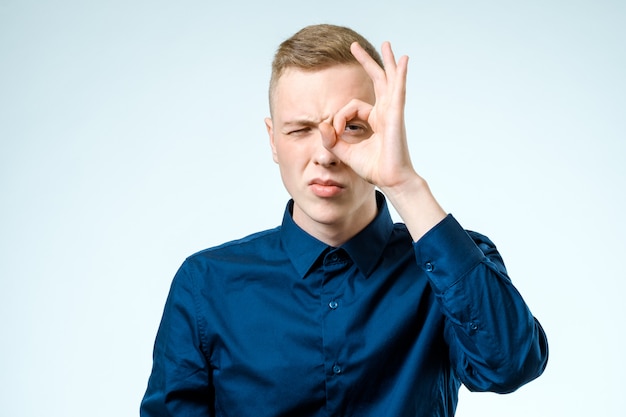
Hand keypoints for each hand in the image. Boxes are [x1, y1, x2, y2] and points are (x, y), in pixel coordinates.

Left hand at [321, 41, 445, 239]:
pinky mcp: (395, 115)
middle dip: (366, 62)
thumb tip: (321, 125)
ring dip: (386, 61)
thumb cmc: (374, 168)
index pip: (351, 108)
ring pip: (388, 80)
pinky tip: (402, 61)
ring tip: (386, 44)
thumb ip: (332, 139)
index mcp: (374, 120)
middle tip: (354, 46)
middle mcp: (384, 112)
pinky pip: (397, 90)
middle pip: (376, 81)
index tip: (334, 133)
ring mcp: (391, 112)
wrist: (390, 179)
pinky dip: (400, 74)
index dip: (338, 119)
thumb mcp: (345, 151)